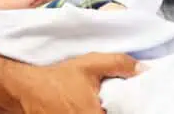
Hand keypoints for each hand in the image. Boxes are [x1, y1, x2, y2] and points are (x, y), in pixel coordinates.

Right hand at [15, 52, 139, 113]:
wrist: (29, 88)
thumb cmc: (59, 78)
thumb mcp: (90, 64)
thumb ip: (119, 63)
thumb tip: (144, 69)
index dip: (128, 110)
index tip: (130, 104)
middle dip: (116, 110)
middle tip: (111, 101)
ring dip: (102, 112)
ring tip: (99, 103)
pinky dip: (91, 113)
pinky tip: (89, 106)